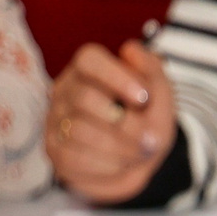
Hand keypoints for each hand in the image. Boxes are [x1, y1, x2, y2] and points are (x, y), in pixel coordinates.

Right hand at [48, 41, 176, 204]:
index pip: (89, 59)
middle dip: (126, 124)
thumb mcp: (160, 98)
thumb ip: (152, 70)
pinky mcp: (56, 151)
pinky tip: (122, 163)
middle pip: (85, 98)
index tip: (144, 98)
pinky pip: (75, 158)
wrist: (141, 163)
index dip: (116, 76)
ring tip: (141, 153)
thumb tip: (130, 50)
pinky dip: (107, 165)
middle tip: (151, 139)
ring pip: (79, 130)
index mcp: (89, 70)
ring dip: (120, 147)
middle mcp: (66, 90)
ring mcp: (56, 120)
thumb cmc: (147, 123)